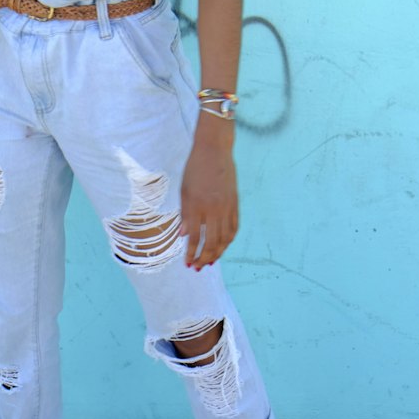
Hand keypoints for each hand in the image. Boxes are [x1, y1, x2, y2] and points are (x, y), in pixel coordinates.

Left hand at [179, 135, 238, 270]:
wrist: (214, 150)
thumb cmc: (195, 168)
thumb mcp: (184, 190)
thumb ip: (185, 214)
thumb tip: (183, 235)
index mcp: (197, 205)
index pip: (194, 237)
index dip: (191, 253)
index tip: (187, 264)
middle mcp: (213, 209)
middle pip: (211, 242)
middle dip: (203, 258)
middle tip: (198, 267)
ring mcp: (227, 207)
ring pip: (225, 239)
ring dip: (218, 253)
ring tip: (210, 261)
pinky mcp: (235, 204)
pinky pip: (234, 228)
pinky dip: (229, 240)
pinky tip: (223, 246)